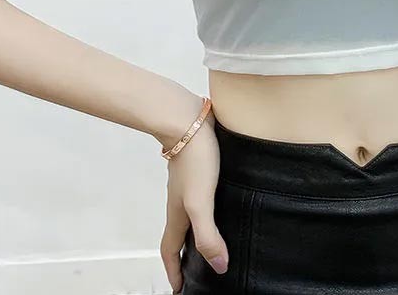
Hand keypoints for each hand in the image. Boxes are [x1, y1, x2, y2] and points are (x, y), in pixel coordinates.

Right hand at [159, 109, 227, 293]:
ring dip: (197, 231)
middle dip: (185, 256)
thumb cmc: (194, 160)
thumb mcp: (201, 201)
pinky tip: (225, 203)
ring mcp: (189, 185)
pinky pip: (203, 197)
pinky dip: (209, 209)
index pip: (171, 251)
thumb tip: (219, 266)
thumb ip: (207, 233)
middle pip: (180, 235)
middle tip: (198, 271)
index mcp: (178, 214)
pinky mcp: (201, 169)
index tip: (180, 289)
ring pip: (190, 215)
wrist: (188, 120)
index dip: (174, 272)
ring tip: (213, 241)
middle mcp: (181, 201)